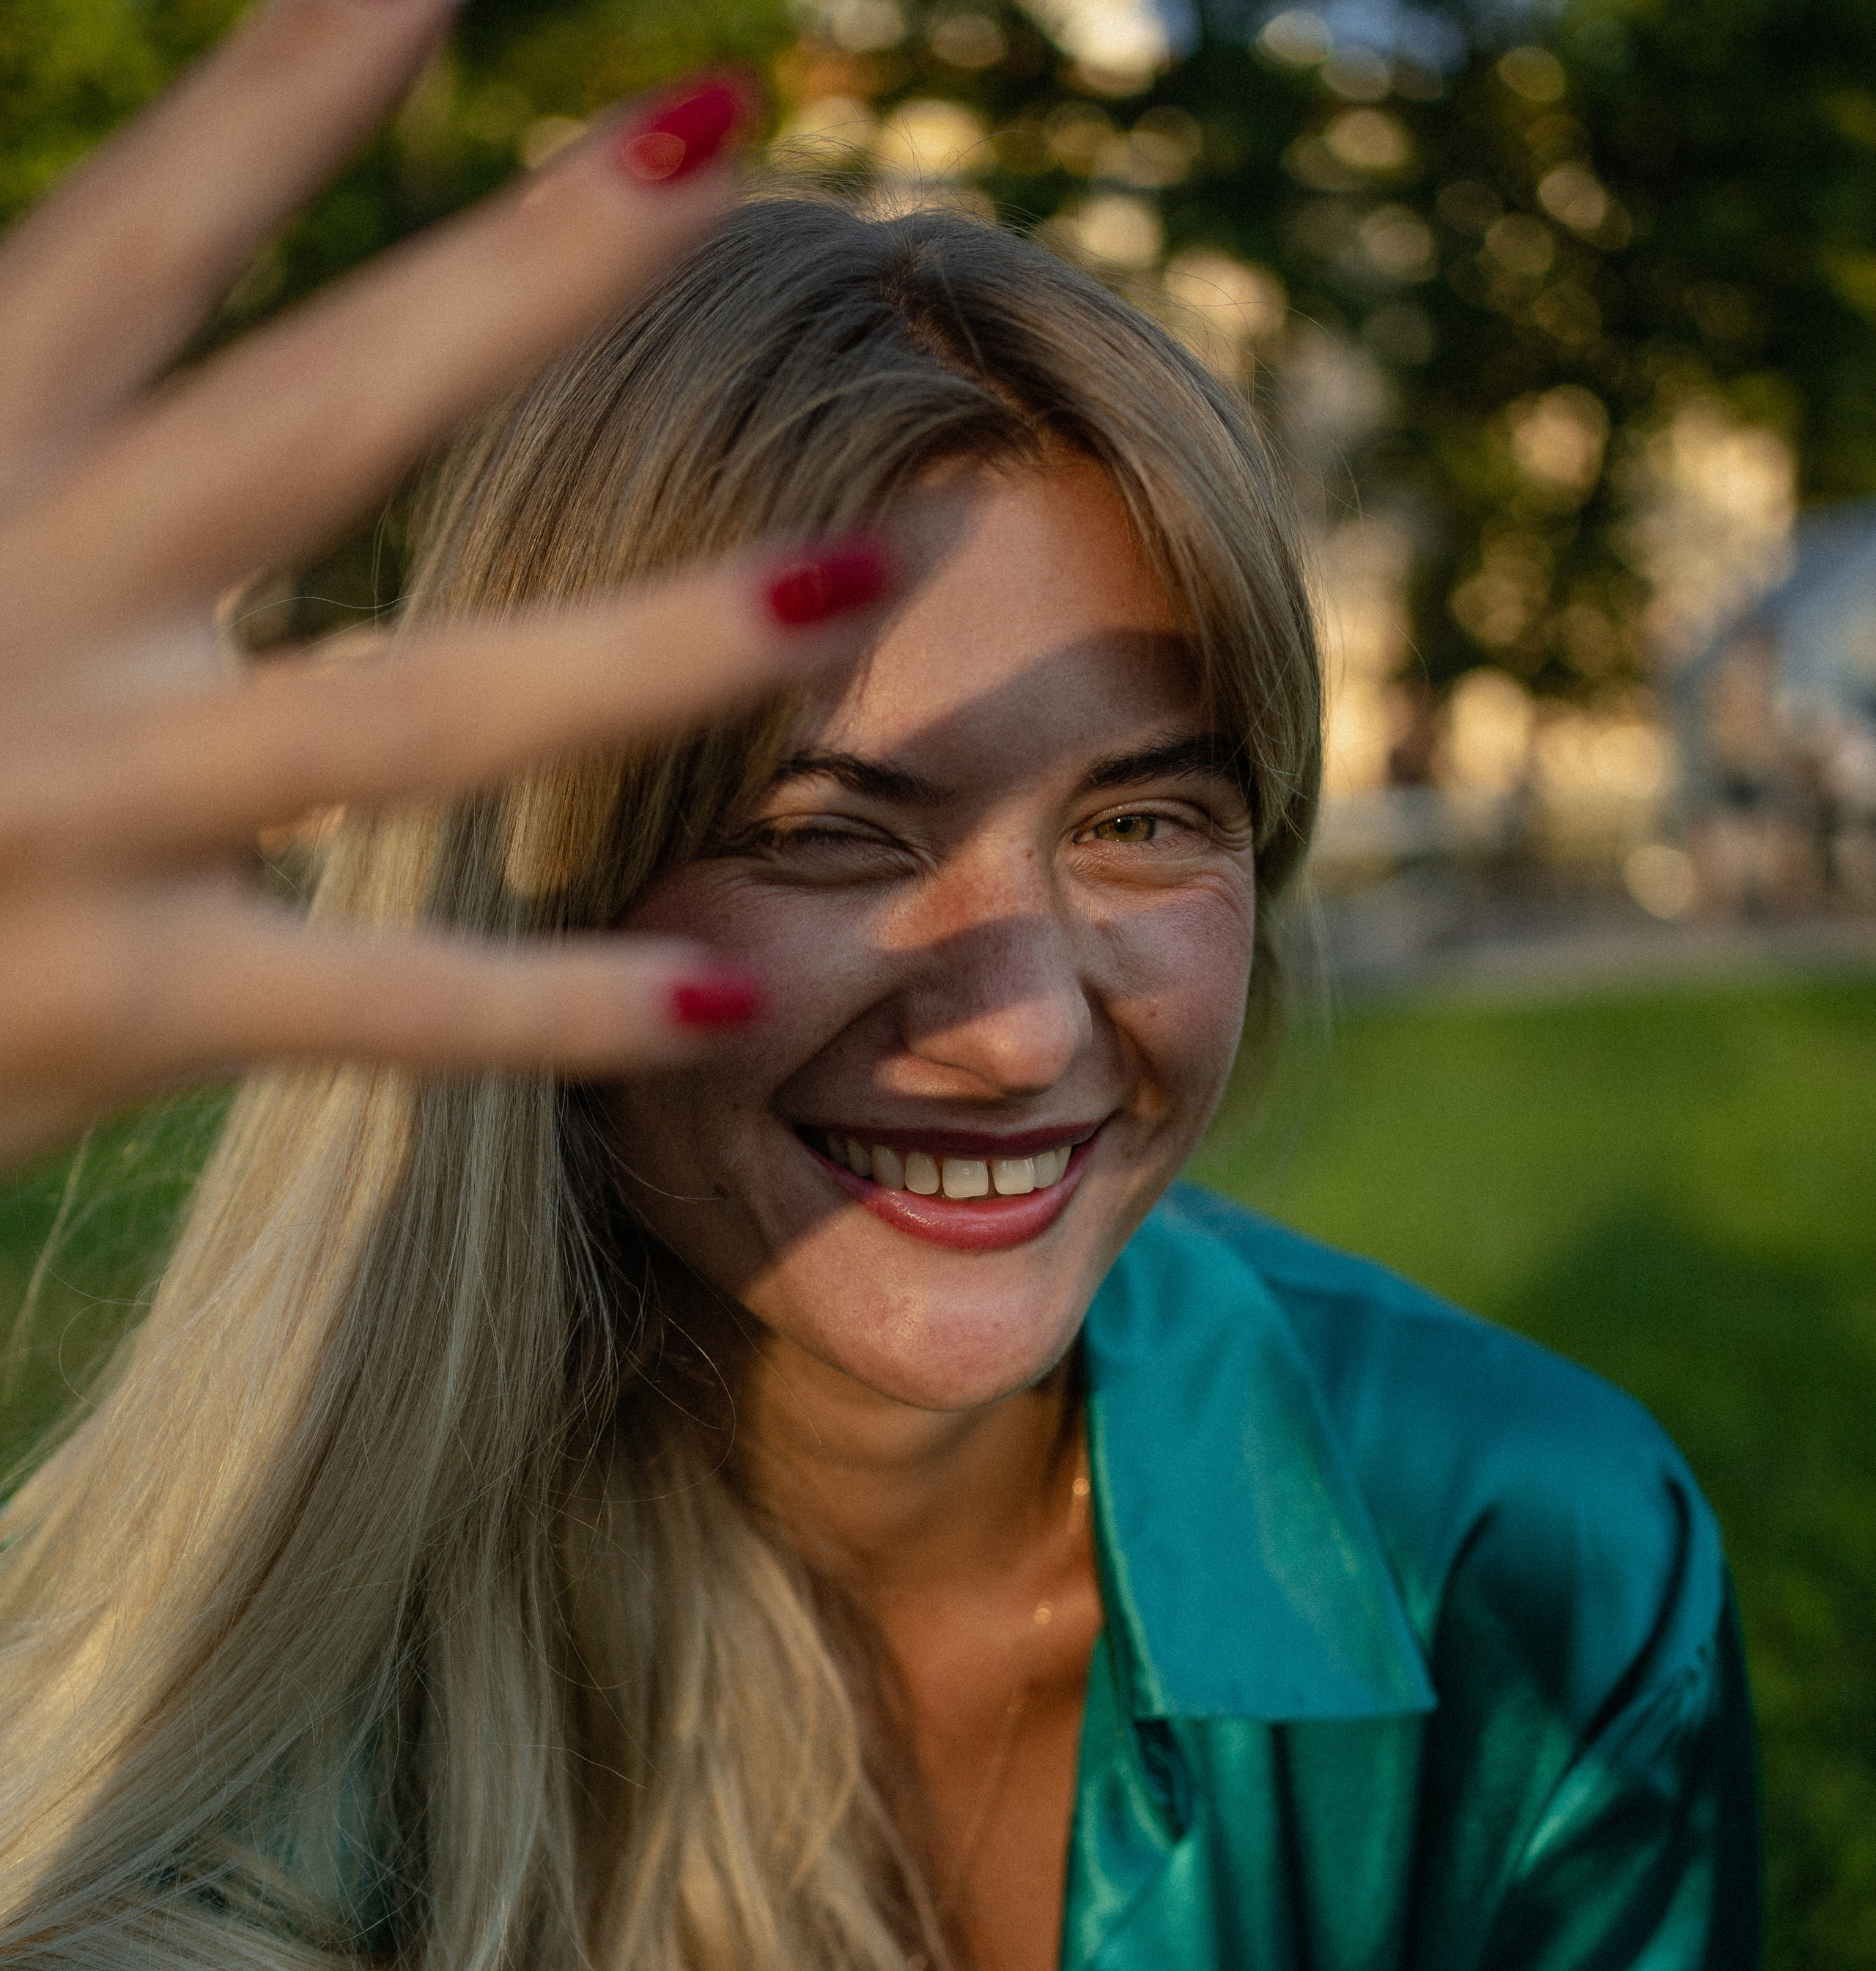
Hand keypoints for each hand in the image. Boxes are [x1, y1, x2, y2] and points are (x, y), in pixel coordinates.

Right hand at [0, 0, 892, 1175]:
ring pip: (407, 711)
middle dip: (524, 269)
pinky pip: (379, 1006)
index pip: (136, 237)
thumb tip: (138, 307)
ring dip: (651, 640)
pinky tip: (733, 983)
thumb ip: (35, 403)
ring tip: (861, 571)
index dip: (283, 88)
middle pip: (315, 414)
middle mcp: (20, 600)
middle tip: (719, 124)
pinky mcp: (117, 1001)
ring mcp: (77, 805)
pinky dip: (555, 1000)